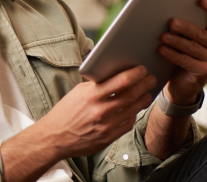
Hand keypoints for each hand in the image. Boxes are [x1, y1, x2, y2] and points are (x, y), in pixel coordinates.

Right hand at [0, 66, 155, 181]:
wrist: (55, 137)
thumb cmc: (65, 112)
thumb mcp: (78, 92)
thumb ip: (96, 85)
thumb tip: (114, 74)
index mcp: (91, 95)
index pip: (120, 81)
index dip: (135, 74)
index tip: (142, 69)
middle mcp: (100, 110)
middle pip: (130, 95)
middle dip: (144, 85)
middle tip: (151, 79)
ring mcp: (105, 126)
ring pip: (132, 110)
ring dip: (143, 100)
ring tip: (147, 94)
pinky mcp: (107, 138)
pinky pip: (127, 125)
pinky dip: (133, 115)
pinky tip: (135, 110)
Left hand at [158, 0, 206, 104]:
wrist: (183, 82)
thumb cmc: (183, 52)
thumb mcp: (187, 36)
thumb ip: (186, 24)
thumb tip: (169, 8)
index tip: (201, 0)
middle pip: (202, 33)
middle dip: (186, 27)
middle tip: (172, 22)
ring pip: (193, 47)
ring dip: (176, 41)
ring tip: (163, 36)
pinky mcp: (205, 72)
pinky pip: (186, 61)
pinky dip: (172, 54)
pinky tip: (162, 49)